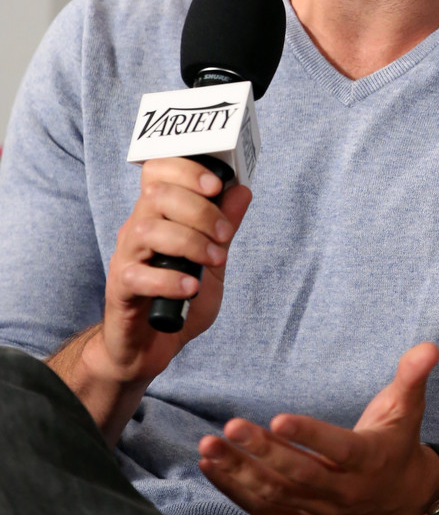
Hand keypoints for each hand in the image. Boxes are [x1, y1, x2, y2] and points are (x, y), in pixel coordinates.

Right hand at [99, 157, 250, 384]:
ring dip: (190, 242)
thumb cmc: (181, 296)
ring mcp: (126, 257)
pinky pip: (138, 275)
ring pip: (148, 230)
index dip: (187, 169)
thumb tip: (242, 189)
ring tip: (214, 260)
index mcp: (158, 214)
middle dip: (199, 210)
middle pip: (156, 194)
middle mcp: (138, 228)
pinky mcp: (120, 289)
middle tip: (224, 235)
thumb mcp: (214, 259)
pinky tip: (191, 288)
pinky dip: (170, 280)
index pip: (158, 170)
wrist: (153, 345)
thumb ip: (226, 225)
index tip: (217, 185)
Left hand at [198, 342, 438, 514]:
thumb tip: (429, 347)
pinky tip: (211, 466)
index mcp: (368, 459)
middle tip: (231, 426)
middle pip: (298, 474)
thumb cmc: (398, 442)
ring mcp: (320, 510)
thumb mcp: (409, 407)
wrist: (403, 498)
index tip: (278, 418)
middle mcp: (343, 491)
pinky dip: (234, 490)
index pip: (337, 449)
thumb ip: (413, 375)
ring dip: (239, 473)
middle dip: (262, 451)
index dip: (309, 436)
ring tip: (209, 446)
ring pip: (275, 495)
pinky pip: (264, 509)